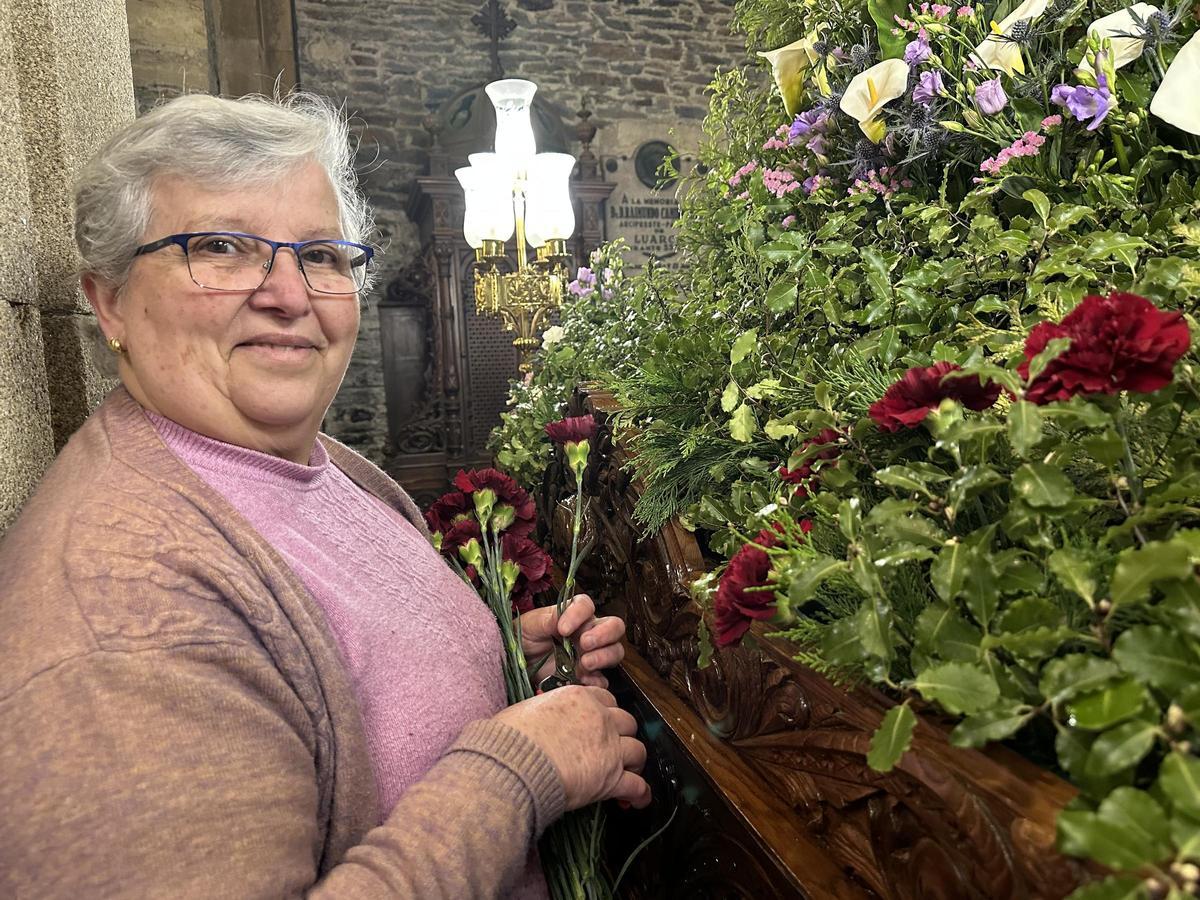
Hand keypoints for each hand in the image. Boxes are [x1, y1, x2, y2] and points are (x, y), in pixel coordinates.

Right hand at [493, 685, 650, 809]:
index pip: (606, 699)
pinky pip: (636, 786)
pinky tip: (638, 801)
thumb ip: (541, 711)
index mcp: (579, 698)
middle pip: (627, 723)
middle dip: (623, 736)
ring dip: (635, 763)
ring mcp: (609, 747)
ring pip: (638, 751)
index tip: (602, 724)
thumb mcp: (526, 710)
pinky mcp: (611, 778)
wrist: (515, 763)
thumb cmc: (510, 738)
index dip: (606, 713)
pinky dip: (640, 794)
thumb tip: (530, 721)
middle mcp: (600, 718)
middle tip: (615, 750)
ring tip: (629, 774)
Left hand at [519, 594, 625, 687]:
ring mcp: (589, 655)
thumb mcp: (531, 624)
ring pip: (615, 651)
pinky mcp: (585, 677)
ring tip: (585, 662)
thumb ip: (548, 619)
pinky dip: (597, 681)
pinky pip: (602, 680)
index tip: (563, 628)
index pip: (587, 606)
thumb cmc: (523, 637)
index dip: (579, 614)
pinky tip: (584, 680)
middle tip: (584, 643)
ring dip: (604, 656)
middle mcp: (587, 633)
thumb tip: (562, 618)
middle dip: (604, 634)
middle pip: (614, 627)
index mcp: (573, 615)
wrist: (515, 663)